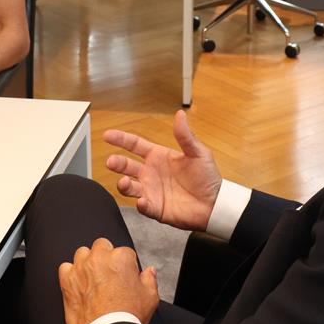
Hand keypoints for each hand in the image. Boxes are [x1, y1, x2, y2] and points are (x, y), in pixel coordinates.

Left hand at [58, 238, 158, 323]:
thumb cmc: (129, 316)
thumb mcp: (150, 297)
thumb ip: (149, 279)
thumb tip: (149, 271)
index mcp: (121, 258)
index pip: (124, 253)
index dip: (126, 266)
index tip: (125, 278)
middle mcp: (100, 258)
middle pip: (102, 246)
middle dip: (106, 257)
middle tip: (109, 275)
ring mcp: (81, 268)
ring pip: (82, 254)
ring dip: (87, 263)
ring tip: (93, 279)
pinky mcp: (67, 280)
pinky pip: (65, 268)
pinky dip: (71, 275)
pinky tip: (78, 285)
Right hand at [103, 110, 221, 231]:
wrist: (215, 204)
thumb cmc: (207, 178)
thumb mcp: (198, 153)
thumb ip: (185, 136)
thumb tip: (180, 115)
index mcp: (159, 157)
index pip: (135, 145)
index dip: (121, 139)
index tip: (108, 135)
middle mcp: (151, 173)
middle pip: (127, 166)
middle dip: (117, 163)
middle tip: (111, 161)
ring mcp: (152, 190)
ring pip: (129, 186)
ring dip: (124, 184)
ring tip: (124, 181)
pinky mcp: (156, 208)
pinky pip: (144, 206)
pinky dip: (140, 204)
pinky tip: (143, 201)